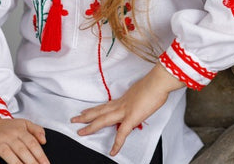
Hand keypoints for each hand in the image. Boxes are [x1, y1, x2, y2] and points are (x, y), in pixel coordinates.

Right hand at [0, 117, 49, 163]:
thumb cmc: (9, 127)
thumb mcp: (25, 123)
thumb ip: (37, 130)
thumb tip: (44, 141)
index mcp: (19, 130)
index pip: (32, 143)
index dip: (40, 155)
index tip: (45, 163)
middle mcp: (9, 136)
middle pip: (21, 150)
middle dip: (31, 162)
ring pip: (7, 154)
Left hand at [70, 62, 184, 155]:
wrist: (158, 82)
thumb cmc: (154, 84)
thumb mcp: (143, 90)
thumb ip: (138, 98)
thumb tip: (140, 100)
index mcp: (124, 98)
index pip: (106, 105)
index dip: (95, 108)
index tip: (85, 110)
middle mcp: (121, 104)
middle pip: (100, 111)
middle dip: (86, 115)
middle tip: (75, 119)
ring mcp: (125, 111)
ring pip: (103, 120)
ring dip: (91, 126)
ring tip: (80, 132)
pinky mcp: (131, 118)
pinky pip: (122, 133)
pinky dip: (117, 144)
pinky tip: (112, 152)